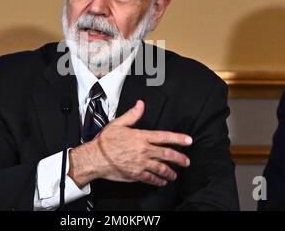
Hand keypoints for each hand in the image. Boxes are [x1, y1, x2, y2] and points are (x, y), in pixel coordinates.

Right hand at [68, 100, 191, 186]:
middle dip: (179, 158)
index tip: (188, 141)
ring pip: (161, 168)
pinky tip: (162, 181)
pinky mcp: (136, 174)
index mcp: (141, 137)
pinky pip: (151, 178)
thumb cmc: (106, 141)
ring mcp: (141, 163)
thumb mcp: (118, 123)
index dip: (178, 138)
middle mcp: (143, 150)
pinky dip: (158, 180)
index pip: (164, 137)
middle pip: (167, 154)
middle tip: (186, 161)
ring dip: (170, 171)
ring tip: (175, 174)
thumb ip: (132, 115)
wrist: (96, 157)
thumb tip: (140, 105)